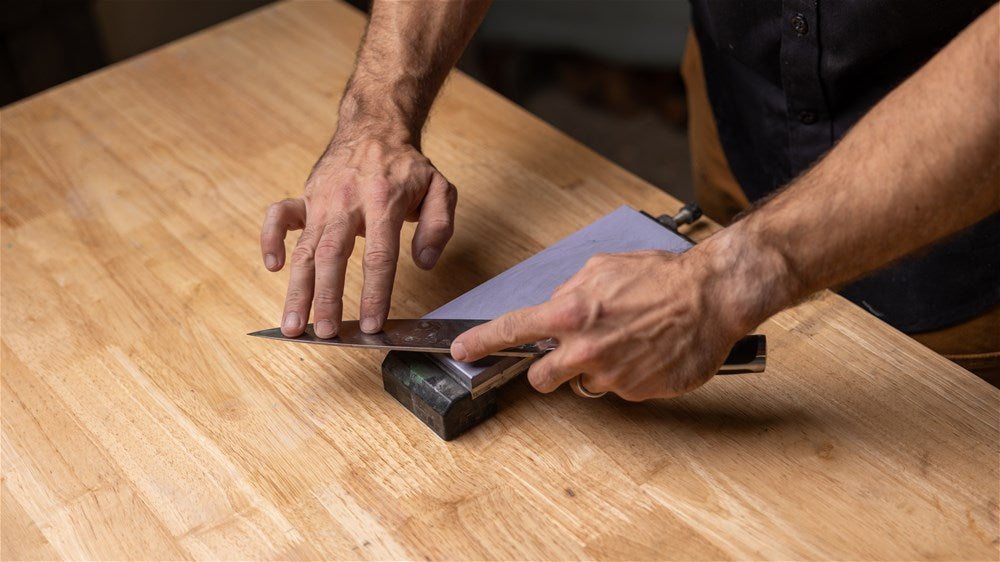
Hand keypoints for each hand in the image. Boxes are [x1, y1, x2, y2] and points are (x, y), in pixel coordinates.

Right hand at [260, 133, 456, 337]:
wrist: (374, 128)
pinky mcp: (305, 196)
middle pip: (333, 256)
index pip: (379, 256)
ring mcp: (322, 200)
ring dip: (297, 289)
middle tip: (326, 334)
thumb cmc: (407, 166)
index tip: (373, 325)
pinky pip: (279, 217)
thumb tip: (424, 262)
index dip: (375, 293)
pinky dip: (270, 240)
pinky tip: (274, 268)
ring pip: (305, 248)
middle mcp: (347, 202)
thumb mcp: (440, 189)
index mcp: (383, 202)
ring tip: (293, 325)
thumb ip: (439, 225)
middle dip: (327, 298)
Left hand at [450, 247, 764, 399]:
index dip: (481, 342)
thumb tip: (554, 308)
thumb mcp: (603, 269)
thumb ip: (570, 292)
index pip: (512, 330)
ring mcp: (611, 375)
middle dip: (548, 368)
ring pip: (583, 384)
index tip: (461, 349)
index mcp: (571, 312)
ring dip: (593, 370)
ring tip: (624, 344)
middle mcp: (585, 349)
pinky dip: (627, 375)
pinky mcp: (637, 392)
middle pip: (540, 377)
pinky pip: (618, 389)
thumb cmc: (661, 277)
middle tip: (571, 352)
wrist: (712, 297)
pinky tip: (646, 352)